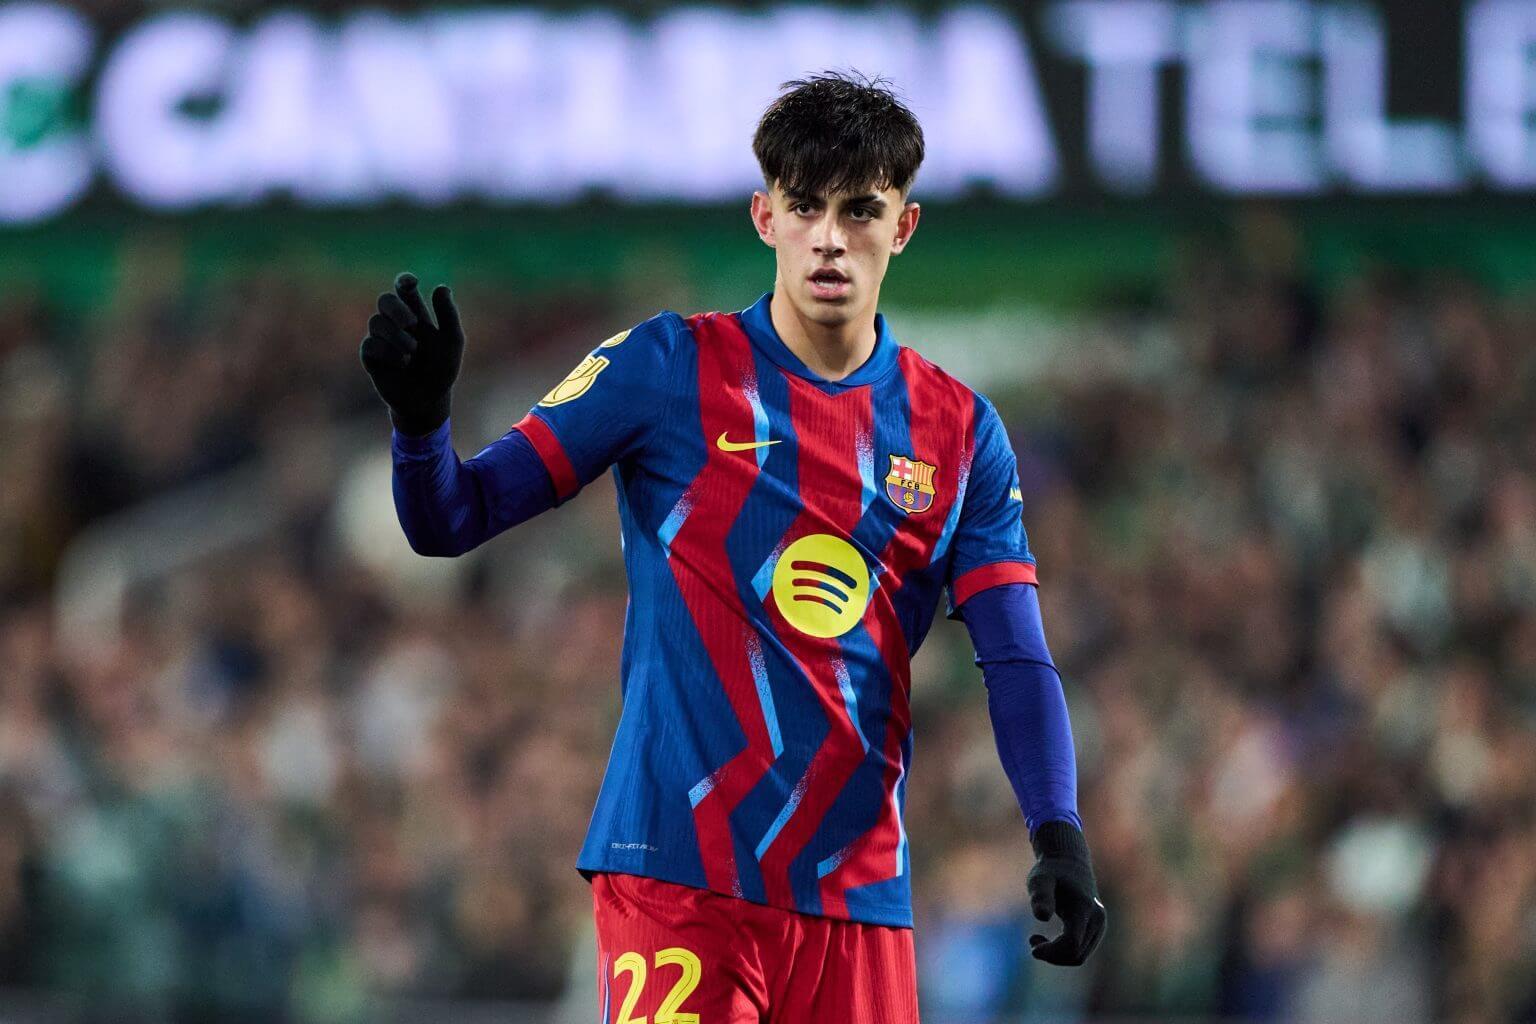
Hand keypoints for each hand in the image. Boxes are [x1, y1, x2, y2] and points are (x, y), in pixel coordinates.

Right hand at [360, 272, 464, 435]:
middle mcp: (396, 324)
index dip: (404, 281)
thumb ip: (448, 315)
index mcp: (416, 315)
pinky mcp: (371, 356)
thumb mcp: (452, 342)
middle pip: (385, 300)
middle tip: (412, 323)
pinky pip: (370, 344)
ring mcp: (381, 339)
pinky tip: (402, 363)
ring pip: (376, 322)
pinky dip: (388, 352)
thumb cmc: (442, 369)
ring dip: (396, 336)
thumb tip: (441, 287)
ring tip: (412, 353)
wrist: (429, 400)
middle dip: (396, 308)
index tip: (411, 283)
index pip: (404, 289)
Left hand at [1027, 821, 1106, 965]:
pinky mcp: (1097, 929)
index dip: (1052, 952)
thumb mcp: (1040, 880)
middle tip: (1032, 941)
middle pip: (1076, 955)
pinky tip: (1048, 941)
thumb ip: (1040, 896)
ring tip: (1036, 939)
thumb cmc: (1050, 872)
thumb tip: (1041, 917)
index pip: (1072, 944)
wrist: (1069, 863)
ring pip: (1079, 956)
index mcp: (1084, 908)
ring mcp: (1100, 925)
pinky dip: (1063, 951)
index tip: (1032, 944)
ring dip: (1057, 955)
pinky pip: (1081, 952)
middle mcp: (1097, 919)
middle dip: (1052, 955)